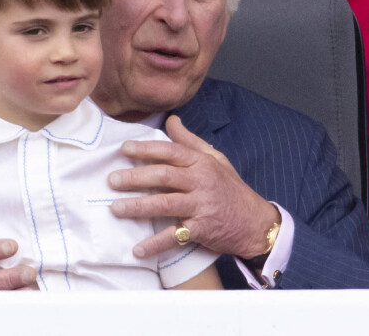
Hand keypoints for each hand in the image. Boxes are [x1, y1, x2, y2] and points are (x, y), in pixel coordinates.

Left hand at [108, 115, 279, 259]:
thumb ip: (189, 141)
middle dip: (135, 177)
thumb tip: (171, 119)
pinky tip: (138, 249)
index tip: (123, 149)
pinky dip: (155, 244)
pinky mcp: (201, 229)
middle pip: (163, 176)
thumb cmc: (230, 187)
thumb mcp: (215, 158)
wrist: (256, 222)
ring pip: (165, 204)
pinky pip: (175, 236)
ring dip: (138, 207)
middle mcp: (200, 182)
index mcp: (201, 162)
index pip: (170, 151)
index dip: (145, 149)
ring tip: (115, 208)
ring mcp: (201, 206)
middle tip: (112, 179)